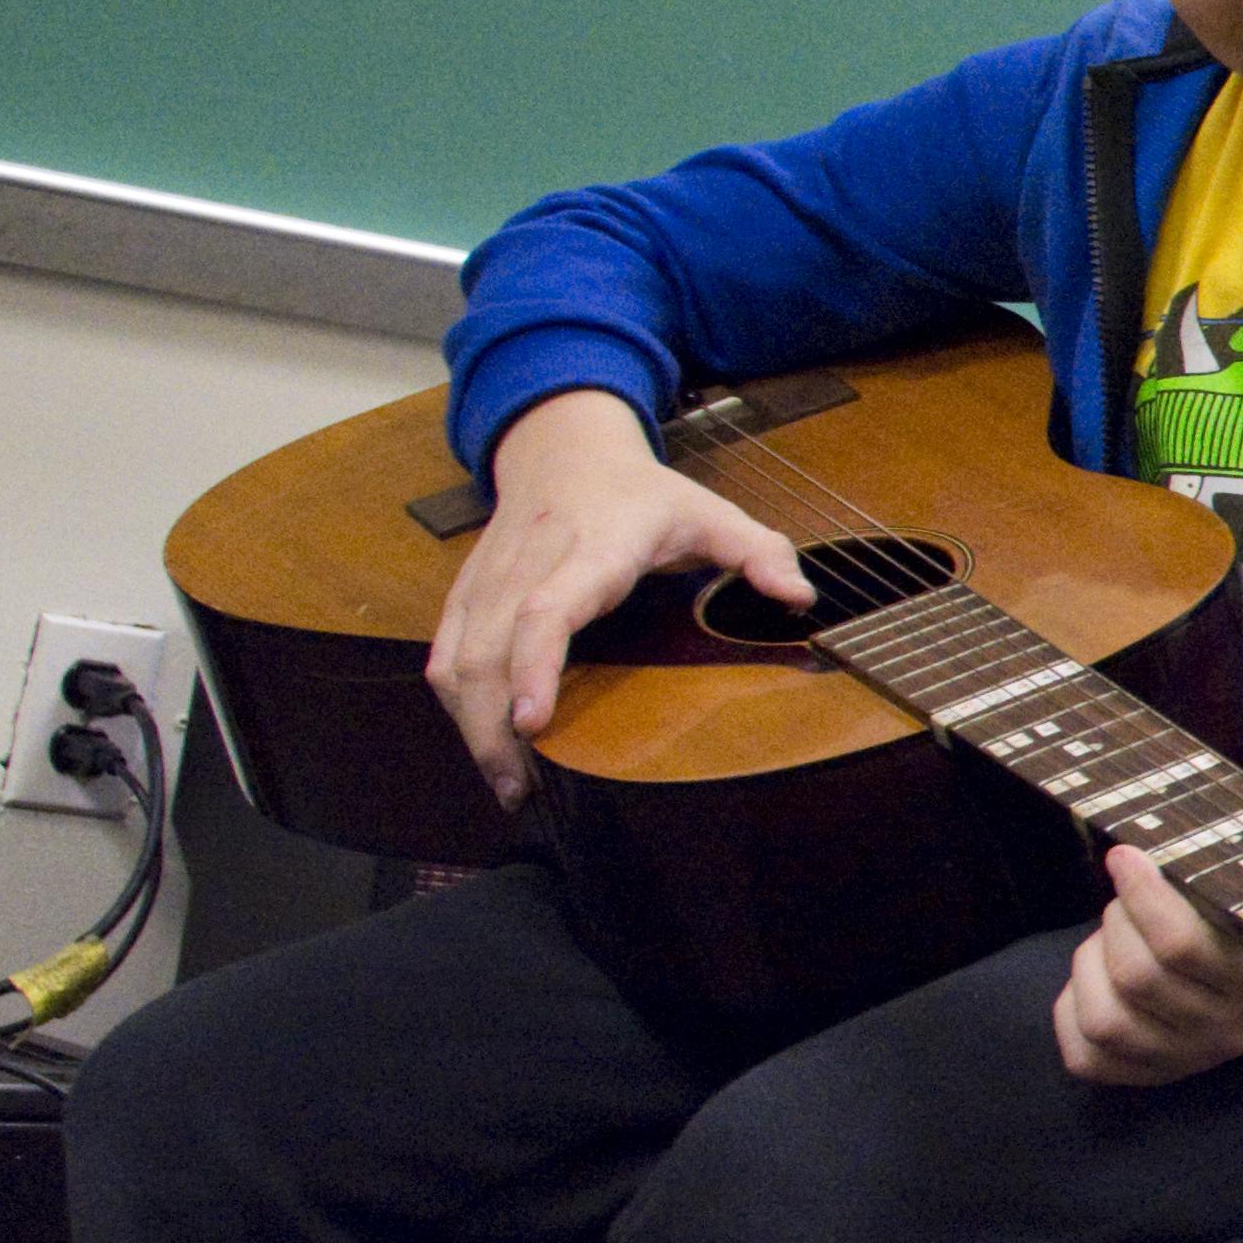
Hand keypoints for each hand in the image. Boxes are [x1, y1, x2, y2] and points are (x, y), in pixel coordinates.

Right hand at [424, 391, 811, 804]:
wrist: (565, 450)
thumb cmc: (644, 494)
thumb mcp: (713, 512)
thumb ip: (761, 552)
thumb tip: (799, 599)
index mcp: (592, 549)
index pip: (547, 611)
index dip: (534, 668)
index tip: (532, 724)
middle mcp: (529, 566)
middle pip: (488, 652)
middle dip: (494, 728)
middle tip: (524, 792)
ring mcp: (488, 581)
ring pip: (456, 660)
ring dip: (472, 727)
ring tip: (508, 784)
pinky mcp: (465, 593)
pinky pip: (444, 654)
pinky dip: (457, 704)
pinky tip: (486, 745)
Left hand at [1056, 771, 1242, 1086]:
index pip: (1186, 950)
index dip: (1145, 898)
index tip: (1126, 854)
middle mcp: (1227, 1034)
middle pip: (1139, 977)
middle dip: (1120, 920)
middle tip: (1128, 890)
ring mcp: (1182, 1061)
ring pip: (1106, 1018)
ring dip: (1094, 963)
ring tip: (1115, 934)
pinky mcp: (1140, 1076)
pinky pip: (1084, 1053)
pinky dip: (1074, 1009)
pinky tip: (1099, 978)